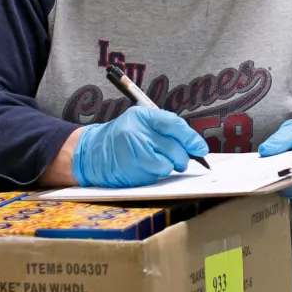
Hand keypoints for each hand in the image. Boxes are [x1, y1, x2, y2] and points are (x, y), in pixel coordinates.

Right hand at [71, 106, 208, 186]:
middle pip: (174, 148)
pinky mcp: (130, 170)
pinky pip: (155, 175)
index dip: (191, 138)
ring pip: (167, 164)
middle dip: (182, 157)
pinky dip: (156, 173)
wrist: (90, 152)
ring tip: (156, 161)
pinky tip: (145, 167)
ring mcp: (132, 152)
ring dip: (168, 166)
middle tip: (181, 160)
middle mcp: (136, 132)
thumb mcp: (140, 122)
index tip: (201, 148)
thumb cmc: (121, 137)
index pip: (173, 124)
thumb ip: (165, 128)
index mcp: (142, 116)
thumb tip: (194, 144)